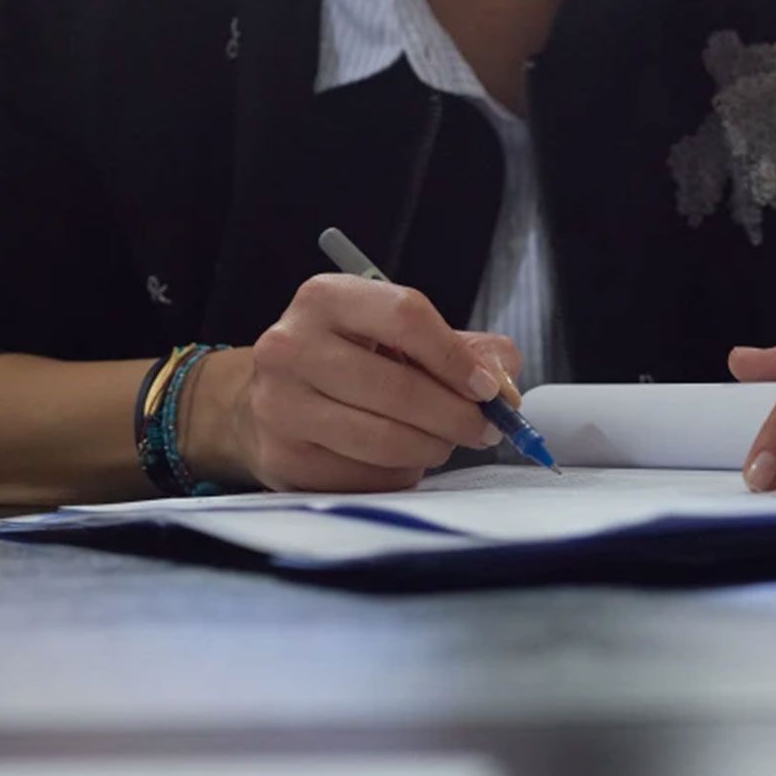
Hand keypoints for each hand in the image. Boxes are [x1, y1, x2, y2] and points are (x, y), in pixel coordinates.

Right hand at [185, 274, 522, 491]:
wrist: (270, 398)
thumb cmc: (351, 362)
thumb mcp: (400, 335)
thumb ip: (467, 349)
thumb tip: (505, 384)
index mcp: (326, 298)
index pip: (406, 316)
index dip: (456, 357)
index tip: (488, 388)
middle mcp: (291, 345)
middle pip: (398, 388)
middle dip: (455, 416)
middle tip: (482, 429)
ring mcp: (280, 405)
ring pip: (383, 440)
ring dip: (431, 448)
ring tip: (442, 443)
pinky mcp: (284, 457)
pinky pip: (365, 477)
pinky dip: (398, 473)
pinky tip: (399, 458)